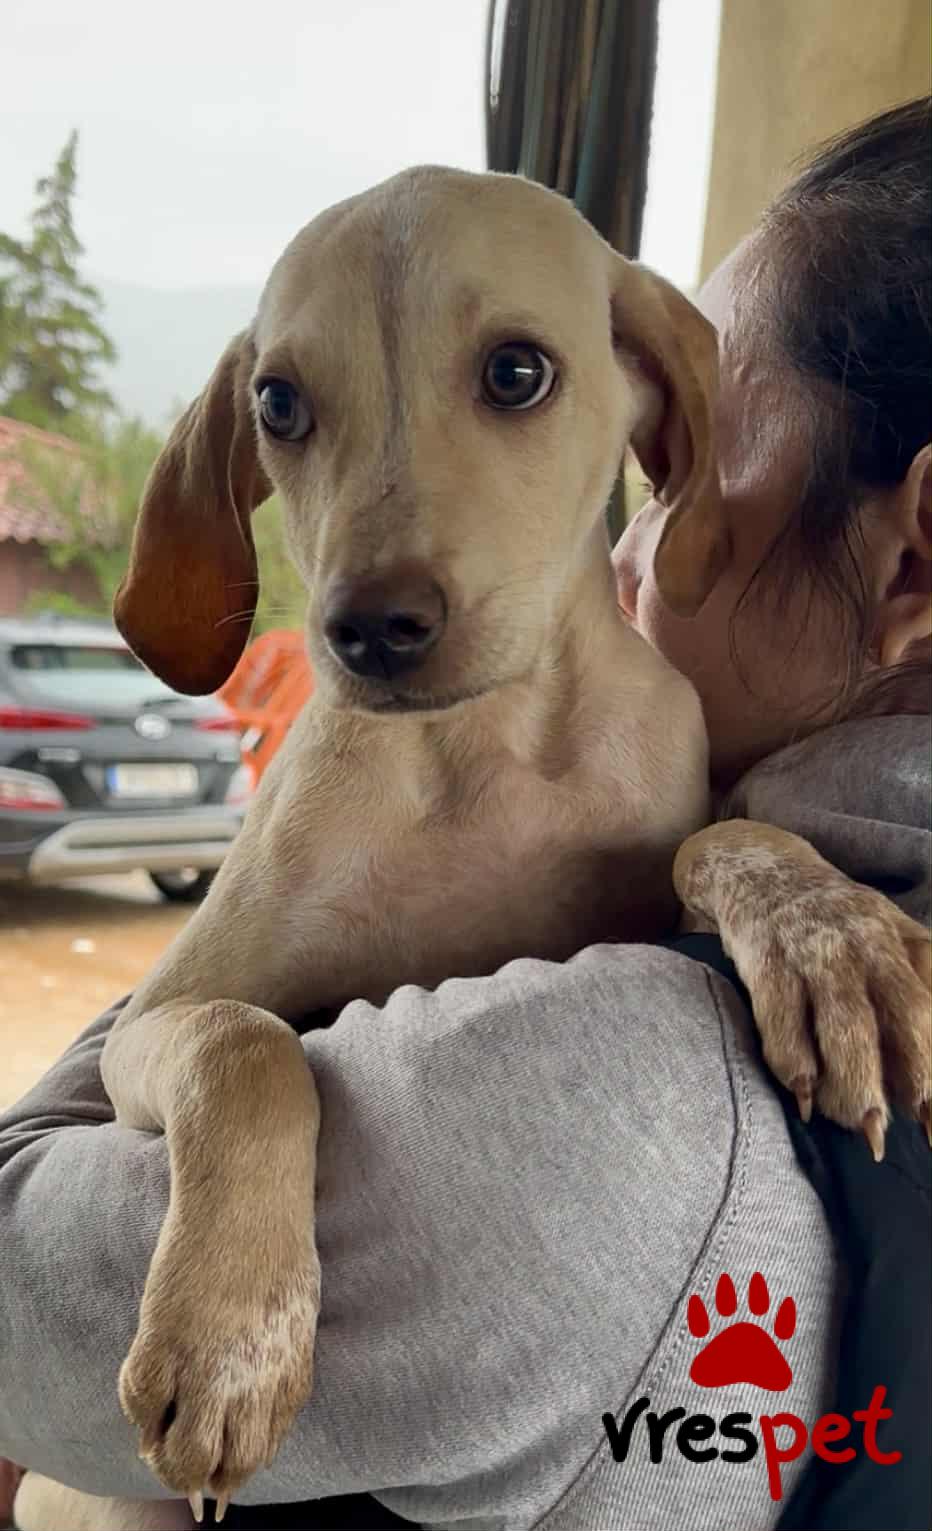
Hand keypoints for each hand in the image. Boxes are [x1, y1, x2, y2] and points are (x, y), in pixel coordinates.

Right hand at [121, 1190, 319, 1518]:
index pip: (261, 1450)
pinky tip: (148, 1381)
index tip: (218, 1456)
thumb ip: (277, 1365)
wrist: (250, 1186)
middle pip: (226, 1467)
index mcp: (288, 1370)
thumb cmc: (276, 1240)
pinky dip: (138, 1406)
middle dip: (203, 1472)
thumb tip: (250, 1415)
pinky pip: (139, 1402)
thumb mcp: (294, 1312)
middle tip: (183, 1449)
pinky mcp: (163, 1336)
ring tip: (160, 1432)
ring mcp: (205, 1362)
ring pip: (182, 1457)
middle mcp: (250, 1380)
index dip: (235, 1462)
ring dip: (166, 1457)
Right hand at [675, 820, 930, 1157]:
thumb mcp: (891, 933)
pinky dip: (793, 1062)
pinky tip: (804, 1097)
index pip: (929, 1005)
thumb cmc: (835, 918)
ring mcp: (813, 953)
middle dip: (911, 1074)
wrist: (759, 869)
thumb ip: (920, 978)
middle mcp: (863, 945)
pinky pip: (781, 1019)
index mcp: (898, 941)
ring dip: (853, 1081)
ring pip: (843, 1024)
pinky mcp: (766, 963)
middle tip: (904, 1123)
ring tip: (855, 1123)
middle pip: (901, 1014)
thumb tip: (930, 1066)